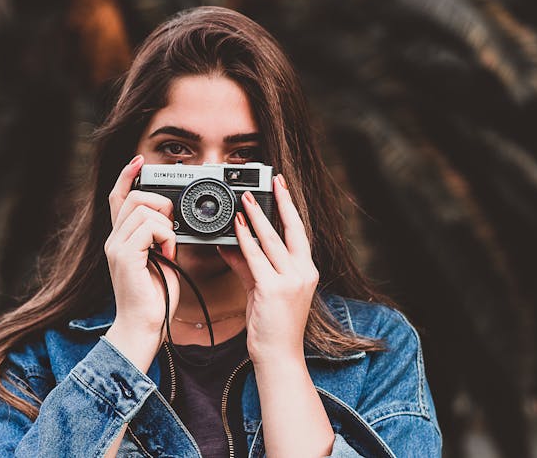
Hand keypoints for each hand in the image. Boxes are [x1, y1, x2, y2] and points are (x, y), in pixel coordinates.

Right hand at [103, 155, 178, 368]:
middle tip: (172, 229)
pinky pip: (150, 227)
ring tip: (169, 248)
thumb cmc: (154, 299)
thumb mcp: (161, 260)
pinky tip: (167, 254)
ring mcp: (116, 246)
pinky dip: (166, 237)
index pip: (118, 197)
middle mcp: (113, 239)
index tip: (140, 160)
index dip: (127, 175)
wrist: (143, 327)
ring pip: (144, 209)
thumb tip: (172, 221)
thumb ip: (159, 238)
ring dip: (166, 225)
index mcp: (121, 239)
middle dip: (160, 203)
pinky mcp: (124, 255)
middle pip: (135, 197)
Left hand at [217, 174, 318, 364]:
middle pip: (292, 229)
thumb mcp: (261, 289)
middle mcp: (303, 273)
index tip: (282, 187)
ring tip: (245, 199)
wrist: (278, 356)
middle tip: (269, 180)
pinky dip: (246, 241)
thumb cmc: (273, 325)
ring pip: (273, 241)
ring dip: (257, 217)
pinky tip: (237, 227)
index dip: (290, 207)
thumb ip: (247, 265)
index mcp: (306, 271)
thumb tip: (230, 243)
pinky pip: (257, 259)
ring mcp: (291, 281)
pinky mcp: (274, 290)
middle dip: (281, 201)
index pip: (299, 232)